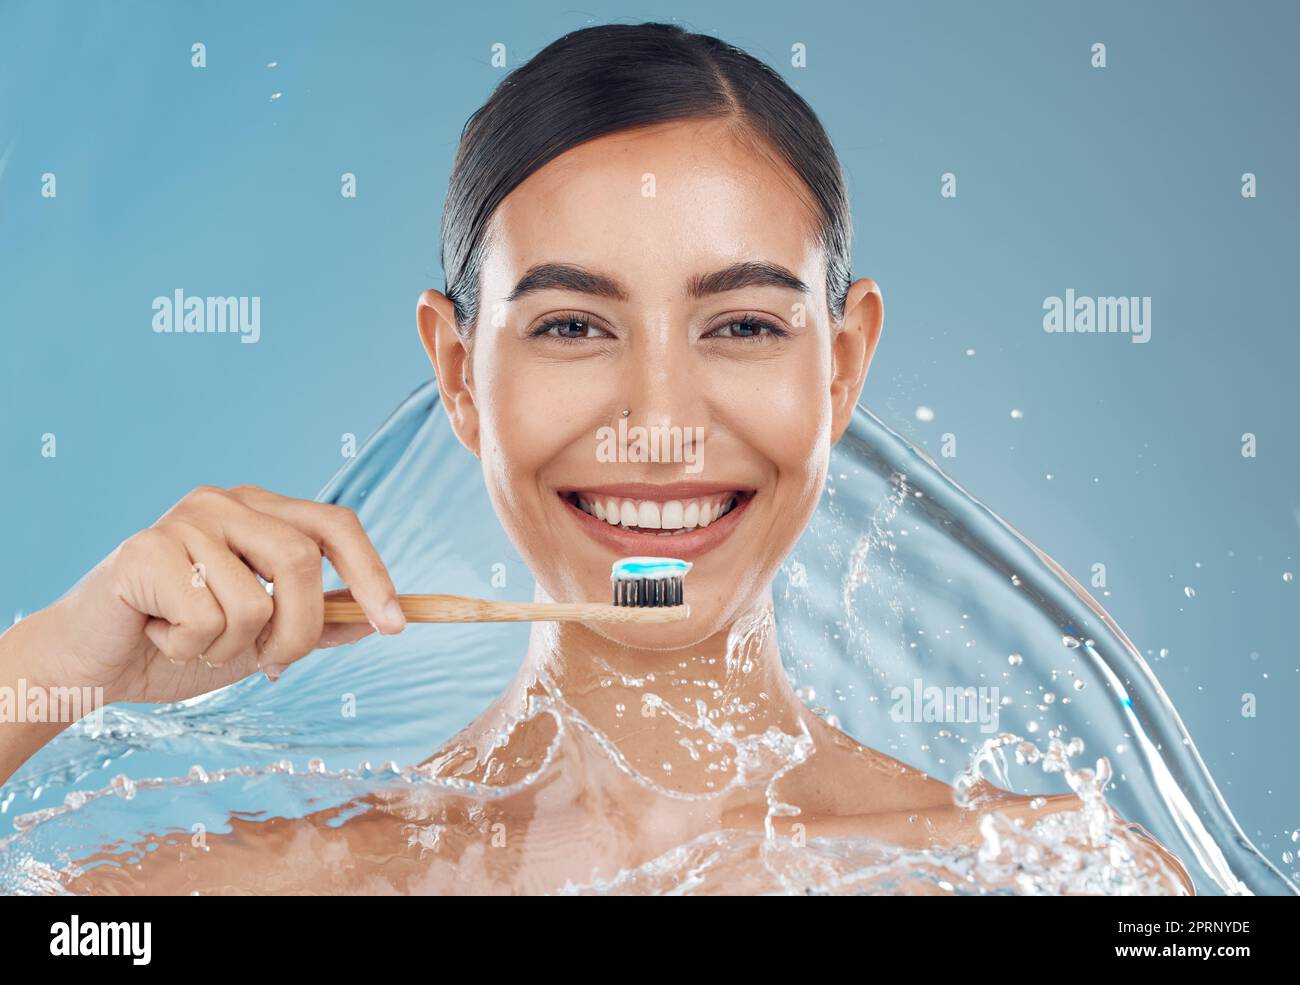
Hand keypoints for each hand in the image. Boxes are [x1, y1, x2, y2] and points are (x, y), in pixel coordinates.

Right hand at [27, 484, 405, 704]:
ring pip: (255, 600)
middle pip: (303, 561)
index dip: (371, 574)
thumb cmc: (183, 641)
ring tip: (196, 642)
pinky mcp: (145, 550)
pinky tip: (160, 634)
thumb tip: (379, 620)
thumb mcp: (264, 636)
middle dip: (299, 630)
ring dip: (234, 647)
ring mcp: (184, 520)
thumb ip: (319, 623)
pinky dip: (189, 647)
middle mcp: (226, 502)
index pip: (335, 524)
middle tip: (271, 665)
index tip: (396, 625)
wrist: (97, 662)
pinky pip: (205, 617)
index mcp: (261, 511)